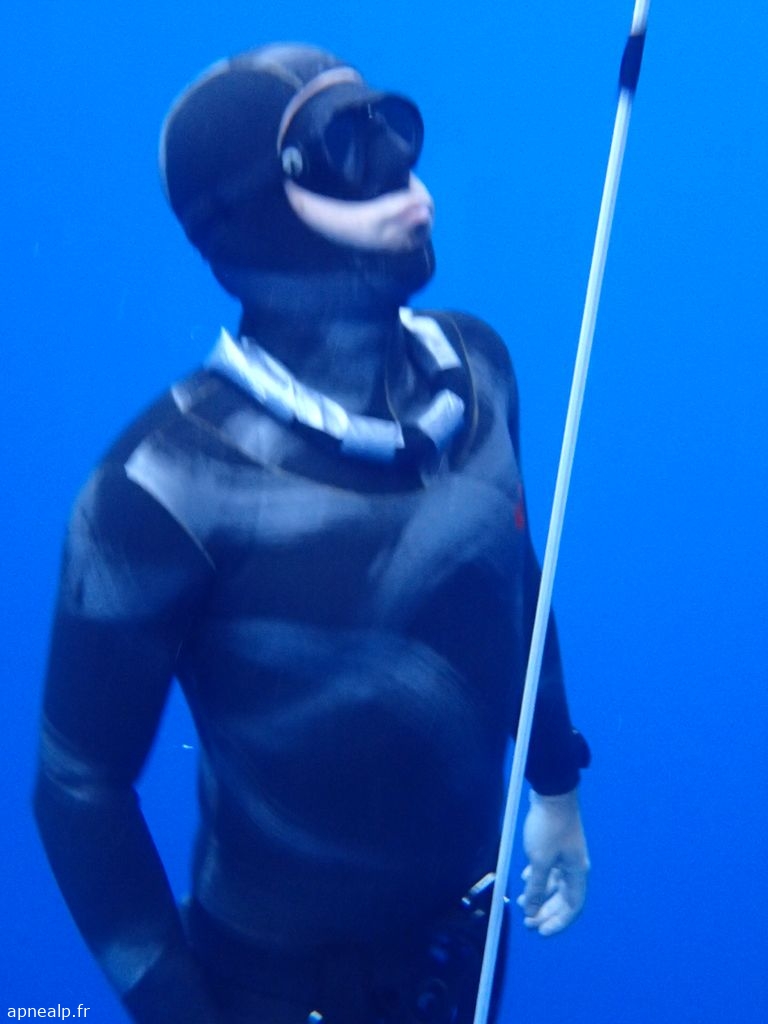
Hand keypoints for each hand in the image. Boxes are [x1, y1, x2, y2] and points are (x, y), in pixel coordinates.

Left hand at [516, 787, 588, 935]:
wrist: (553, 793)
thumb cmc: (549, 827)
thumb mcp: (539, 861)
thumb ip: (535, 887)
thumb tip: (531, 911)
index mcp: (577, 873)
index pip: (572, 907)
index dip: (558, 922)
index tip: (540, 931)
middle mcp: (574, 867)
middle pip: (563, 898)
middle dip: (546, 912)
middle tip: (529, 923)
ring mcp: (565, 856)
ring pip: (554, 884)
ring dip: (539, 895)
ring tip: (523, 904)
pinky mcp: (556, 846)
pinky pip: (548, 869)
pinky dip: (537, 878)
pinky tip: (524, 879)